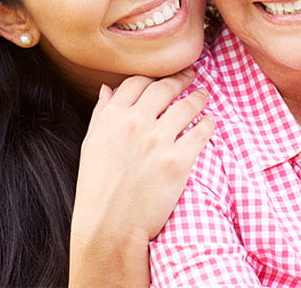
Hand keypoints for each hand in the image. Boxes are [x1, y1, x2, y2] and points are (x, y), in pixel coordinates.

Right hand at [68, 69, 213, 285]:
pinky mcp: (179, 160)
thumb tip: (107, 90)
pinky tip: (209, 122)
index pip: (136, 82)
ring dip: (198, 97)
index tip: (163, 76)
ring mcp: (158, 140)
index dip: (152, 76)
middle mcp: (134, 122)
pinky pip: (201, 131)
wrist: (110, 224)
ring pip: (187, 105)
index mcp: (111, 117)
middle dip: (180, 79)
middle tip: (191, 76)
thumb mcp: (91, 144)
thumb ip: (101, 114)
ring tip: (204, 96)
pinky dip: (208, 123)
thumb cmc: (97, 187)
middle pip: (164, 88)